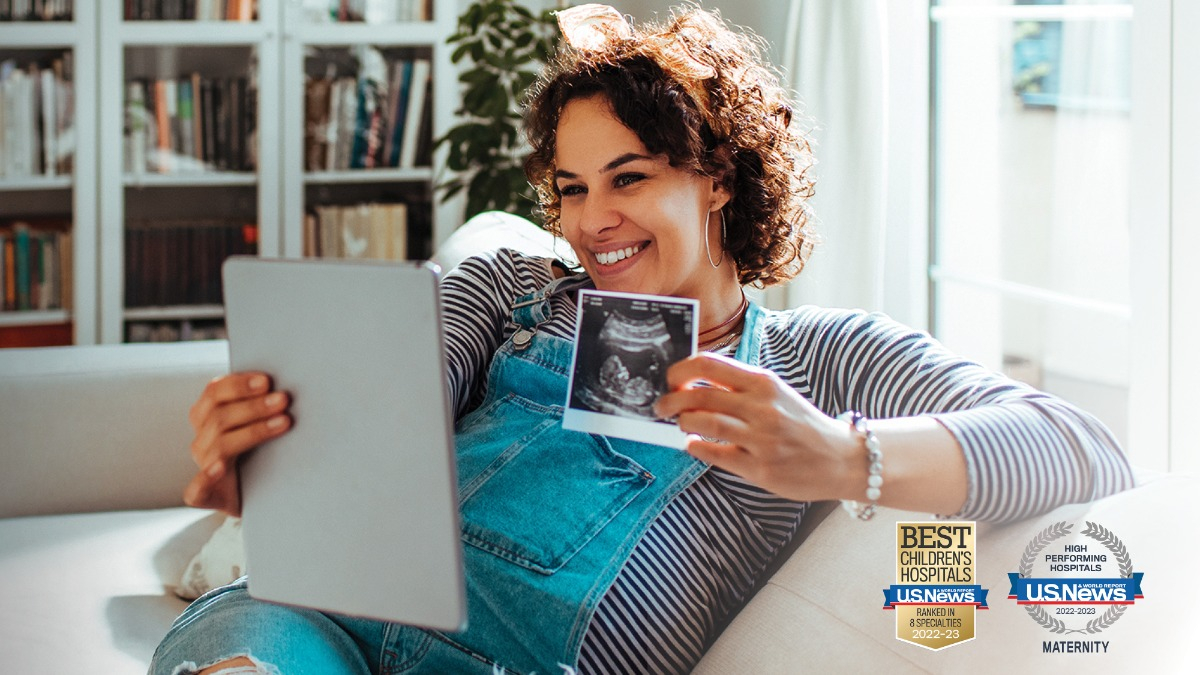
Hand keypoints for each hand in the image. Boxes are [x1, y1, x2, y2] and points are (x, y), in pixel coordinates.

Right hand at [183, 372, 291, 515]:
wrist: (258, 494)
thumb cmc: (261, 454)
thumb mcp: (260, 424)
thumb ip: (264, 403)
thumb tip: (288, 386)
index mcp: (207, 416)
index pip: (214, 392)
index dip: (239, 384)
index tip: (267, 381)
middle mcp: (202, 439)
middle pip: (220, 417)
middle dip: (254, 407)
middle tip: (283, 400)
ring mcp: (202, 466)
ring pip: (221, 445)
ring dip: (253, 431)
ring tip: (283, 423)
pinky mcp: (202, 494)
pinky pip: (197, 487)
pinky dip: (206, 476)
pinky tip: (219, 468)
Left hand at [653, 352, 857, 502]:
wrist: (842, 458)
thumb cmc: (802, 424)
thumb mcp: (776, 393)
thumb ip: (740, 387)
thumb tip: (694, 382)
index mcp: (763, 383)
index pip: (709, 365)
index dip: (680, 370)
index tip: (671, 379)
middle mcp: (762, 408)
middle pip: (699, 395)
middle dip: (671, 400)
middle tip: (662, 406)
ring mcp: (761, 440)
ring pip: (704, 424)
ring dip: (682, 423)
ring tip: (679, 424)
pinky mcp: (760, 469)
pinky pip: (716, 455)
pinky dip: (696, 447)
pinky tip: (692, 444)